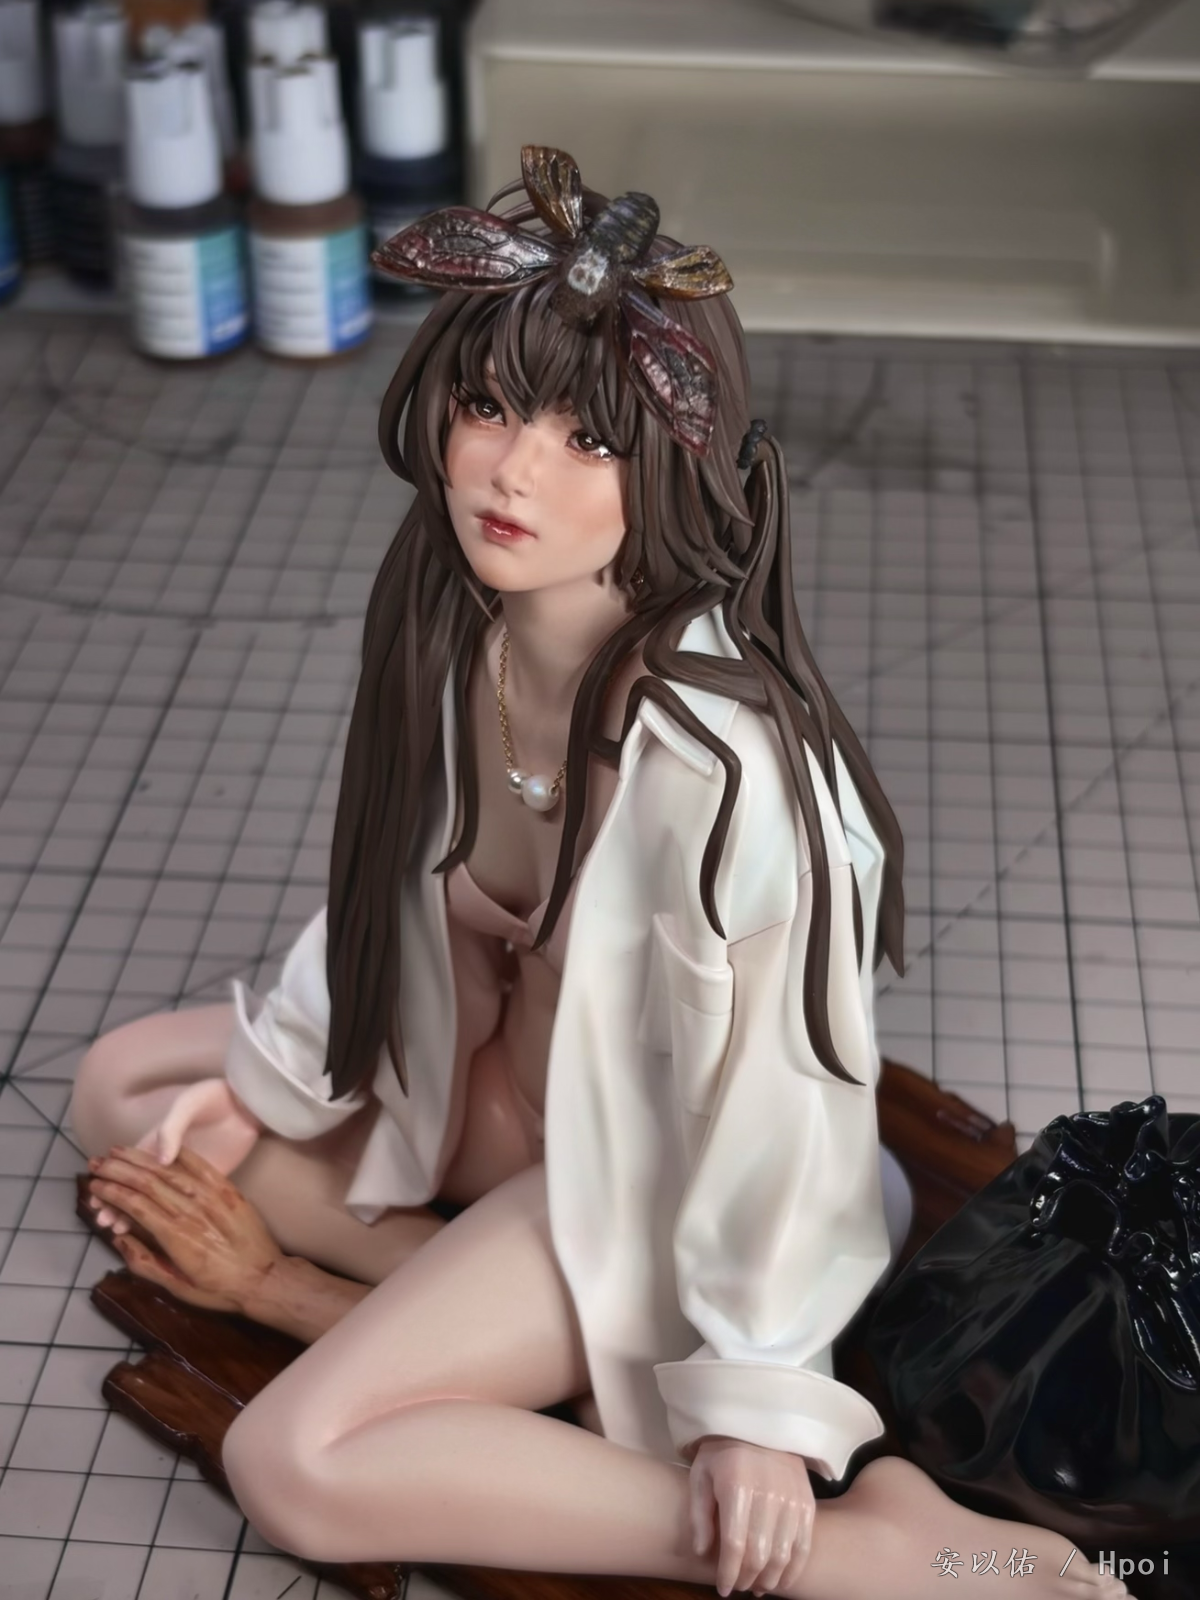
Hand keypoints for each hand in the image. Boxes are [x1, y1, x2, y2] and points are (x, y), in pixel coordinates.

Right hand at [86, 1145, 281, 1315]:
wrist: (265, 1278)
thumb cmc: (218, 1289)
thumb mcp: (177, 1288)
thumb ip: (145, 1263)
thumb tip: (119, 1239)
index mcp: (176, 1237)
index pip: (136, 1205)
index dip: (112, 1193)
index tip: (94, 1186)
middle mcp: (192, 1212)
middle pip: (148, 1182)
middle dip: (118, 1170)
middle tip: (96, 1163)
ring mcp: (212, 1197)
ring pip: (169, 1171)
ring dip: (140, 1158)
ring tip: (118, 1151)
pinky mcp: (228, 1189)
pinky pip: (200, 1166)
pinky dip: (177, 1154)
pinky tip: (160, 1148)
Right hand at [89, 1078, 262, 1235]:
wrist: (247, 1103)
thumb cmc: (212, 1096)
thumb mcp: (188, 1105)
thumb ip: (172, 1128)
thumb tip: (160, 1160)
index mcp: (158, 1141)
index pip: (129, 1167)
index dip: (112, 1181)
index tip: (96, 1198)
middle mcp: (168, 1159)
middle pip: (138, 1185)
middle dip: (117, 1202)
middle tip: (103, 1221)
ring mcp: (187, 1172)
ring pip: (157, 1197)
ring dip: (137, 1212)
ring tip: (118, 1229)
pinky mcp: (208, 1179)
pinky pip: (185, 1200)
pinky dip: (169, 1214)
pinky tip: (156, 1228)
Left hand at [689, 1435, 815, 1596]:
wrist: (759, 1424)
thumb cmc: (723, 1452)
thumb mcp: (701, 1474)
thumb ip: (700, 1514)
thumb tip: (703, 1553)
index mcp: (737, 1486)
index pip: (734, 1544)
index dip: (728, 1572)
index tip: (723, 1588)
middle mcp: (768, 1493)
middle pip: (759, 1554)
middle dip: (746, 1578)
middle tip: (738, 1585)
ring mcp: (792, 1497)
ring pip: (783, 1554)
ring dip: (770, 1579)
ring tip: (757, 1586)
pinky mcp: (808, 1501)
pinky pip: (804, 1544)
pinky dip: (794, 1568)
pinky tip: (782, 1580)